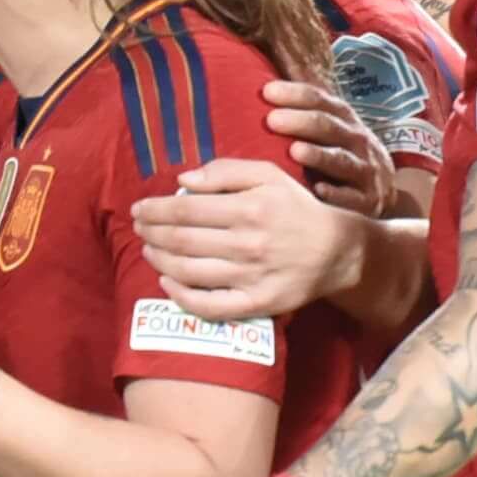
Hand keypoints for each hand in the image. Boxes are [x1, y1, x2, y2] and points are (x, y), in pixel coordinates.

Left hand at [130, 156, 357, 319]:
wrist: (337, 251)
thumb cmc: (296, 208)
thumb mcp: (269, 176)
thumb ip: (226, 171)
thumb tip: (184, 180)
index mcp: (249, 208)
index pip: (186, 209)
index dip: (155, 209)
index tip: (139, 208)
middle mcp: (247, 243)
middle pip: (181, 240)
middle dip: (151, 233)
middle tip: (138, 228)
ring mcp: (250, 277)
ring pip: (188, 271)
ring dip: (159, 260)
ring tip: (148, 250)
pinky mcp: (255, 304)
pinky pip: (209, 305)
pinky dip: (180, 296)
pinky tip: (166, 283)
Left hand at [262, 78, 404, 217]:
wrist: (383, 193)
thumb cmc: (343, 155)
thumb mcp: (332, 129)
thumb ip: (304, 110)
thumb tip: (267, 80)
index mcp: (345, 120)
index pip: (321, 101)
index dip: (296, 94)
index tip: (267, 91)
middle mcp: (357, 141)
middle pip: (329, 127)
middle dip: (301, 121)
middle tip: (271, 120)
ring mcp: (364, 171)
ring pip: (341, 160)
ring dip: (318, 155)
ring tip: (294, 151)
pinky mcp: (367, 200)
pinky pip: (351, 198)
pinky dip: (335, 195)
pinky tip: (317, 190)